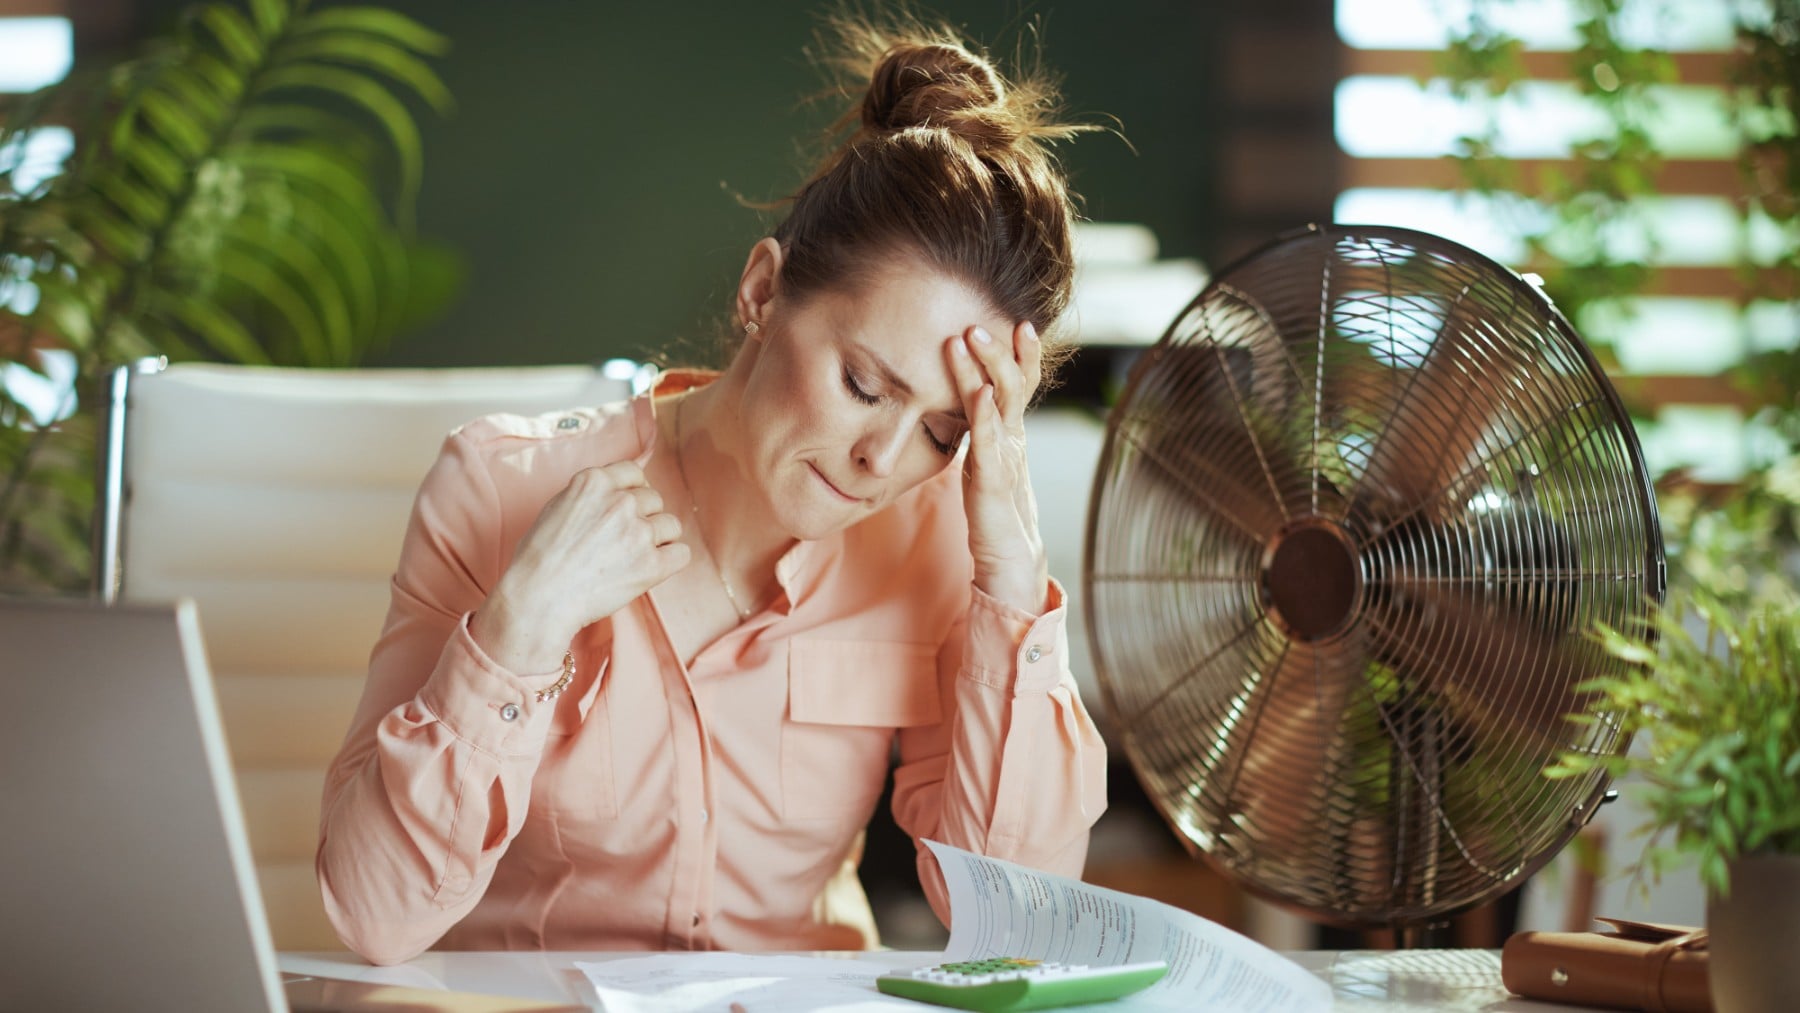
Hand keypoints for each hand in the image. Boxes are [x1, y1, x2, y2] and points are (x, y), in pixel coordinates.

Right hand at [471, 461, 689, 672]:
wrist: (539, 598)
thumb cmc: (539, 558)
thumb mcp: (557, 507)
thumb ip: (590, 494)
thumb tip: (617, 491)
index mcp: (595, 482)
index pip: (634, 472)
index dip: (633, 490)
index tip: (629, 506)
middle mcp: (620, 502)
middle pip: (654, 499)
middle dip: (644, 516)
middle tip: (625, 540)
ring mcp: (639, 533)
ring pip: (671, 525)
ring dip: (659, 538)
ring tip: (635, 556)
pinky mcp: (652, 565)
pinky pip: (681, 554)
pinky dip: (671, 561)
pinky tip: (653, 568)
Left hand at [945, 320, 1049, 613]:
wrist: (1010, 559)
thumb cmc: (995, 509)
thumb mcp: (986, 460)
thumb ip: (980, 432)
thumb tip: (963, 403)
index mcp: (1012, 432)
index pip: (1021, 382)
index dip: (1021, 352)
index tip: (1018, 319)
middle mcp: (1015, 439)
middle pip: (1014, 383)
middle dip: (999, 349)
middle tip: (981, 319)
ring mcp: (1006, 458)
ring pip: (1001, 403)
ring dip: (987, 368)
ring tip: (972, 337)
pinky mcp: (993, 481)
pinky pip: (989, 442)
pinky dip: (983, 415)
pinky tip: (976, 393)